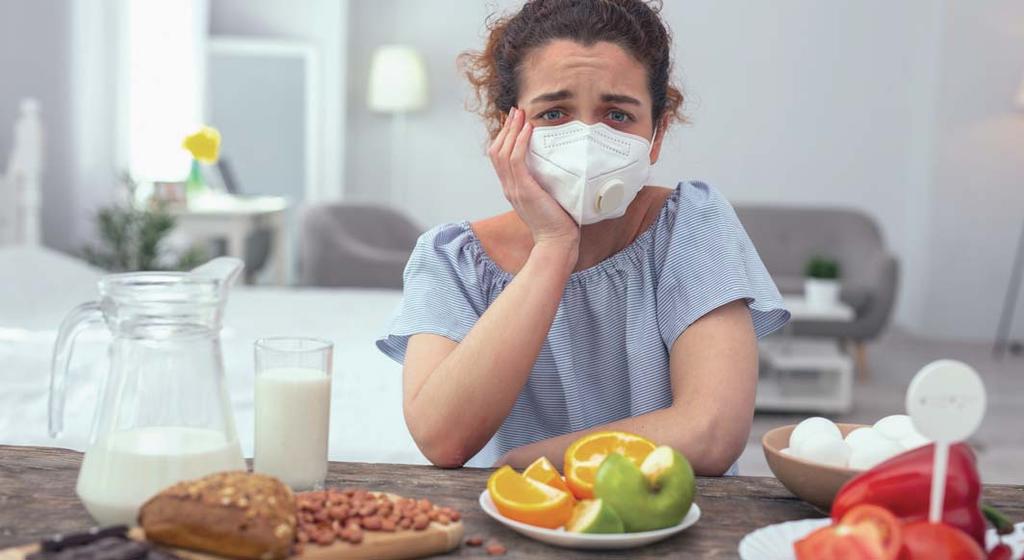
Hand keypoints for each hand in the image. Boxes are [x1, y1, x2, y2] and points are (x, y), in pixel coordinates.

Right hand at [488, 107, 578, 251]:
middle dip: (506, 128)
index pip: (500, 158)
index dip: (505, 137)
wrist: (556, 243)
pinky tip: (528, 130)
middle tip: (516, 111)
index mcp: (512, 189)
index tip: (516, 122)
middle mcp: (509, 187)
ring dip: (512, 130)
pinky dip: (520, 142)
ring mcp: (514, 189)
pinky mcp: (524, 190)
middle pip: (497, 151)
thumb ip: (546, 184)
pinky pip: (516, 160)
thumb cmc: (557, 224)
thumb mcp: (548, 198)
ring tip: (521, 115)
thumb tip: (558, 168)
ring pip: (503, 152)